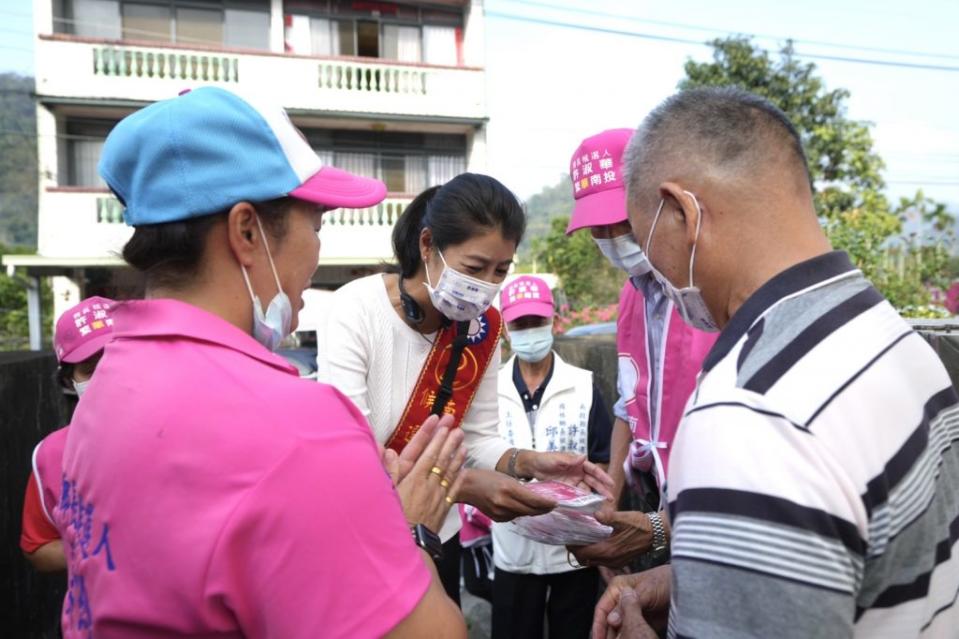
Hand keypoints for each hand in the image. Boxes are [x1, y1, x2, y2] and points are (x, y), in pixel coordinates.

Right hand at [385, 416, 466, 531]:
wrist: (407, 545)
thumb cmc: (392, 519)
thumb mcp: (385, 494)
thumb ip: (388, 472)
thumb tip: (389, 451)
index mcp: (413, 480)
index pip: (427, 454)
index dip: (436, 439)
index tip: (442, 426)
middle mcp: (428, 486)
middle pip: (441, 460)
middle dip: (450, 443)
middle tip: (458, 429)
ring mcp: (437, 497)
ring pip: (450, 473)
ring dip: (458, 457)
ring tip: (464, 444)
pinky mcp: (442, 508)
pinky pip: (454, 490)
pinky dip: (460, 478)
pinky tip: (464, 469)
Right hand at [457, 468, 556, 521]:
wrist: (466, 486)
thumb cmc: (487, 477)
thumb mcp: (506, 477)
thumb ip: (521, 488)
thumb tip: (537, 496)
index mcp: (508, 488)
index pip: (533, 500)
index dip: (547, 503)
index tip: (556, 502)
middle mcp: (505, 502)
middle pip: (531, 510)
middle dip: (544, 509)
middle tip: (553, 506)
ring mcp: (500, 513)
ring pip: (523, 515)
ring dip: (533, 511)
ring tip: (542, 507)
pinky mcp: (497, 519)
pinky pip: (514, 517)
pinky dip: (521, 512)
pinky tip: (524, 508)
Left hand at [522, 451, 613, 498]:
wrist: (532, 467)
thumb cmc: (544, 459)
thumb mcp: (556, 459)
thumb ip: (569, 460)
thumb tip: (584, 457)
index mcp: (578, 463)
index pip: (593, 470)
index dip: (603, 476)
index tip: (611, 484)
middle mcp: (578, 472)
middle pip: (593, 481)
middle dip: (602, 489)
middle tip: (610, 498)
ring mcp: (573, 481)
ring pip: (586, 489)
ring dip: (593, 497)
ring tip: (600, 505)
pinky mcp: (567, 489)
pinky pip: (577, 495)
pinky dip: (582, 500)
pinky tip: (587, 507)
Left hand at [568, 509, 659, 567]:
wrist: (656, 533)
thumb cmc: (639, 524)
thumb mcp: (623, 518)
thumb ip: (607, 517)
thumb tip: (594, 514)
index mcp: (608, 550)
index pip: (582, 553)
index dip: (572, 547)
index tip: (566, 538)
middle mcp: (610, 559)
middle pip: (585, 560)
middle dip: (575, 551)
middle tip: (571, 538)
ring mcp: (615, 562)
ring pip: (592, 561)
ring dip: (584, 552)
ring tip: (581, 539)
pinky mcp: (620, 560)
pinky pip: (601, 560)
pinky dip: (594, 553)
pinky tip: (594, 542)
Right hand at [592, 565, 670, 638]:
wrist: (685, 587)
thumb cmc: (665, 581)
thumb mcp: (647, 591)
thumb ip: (629, 605)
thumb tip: (611, 620)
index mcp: (617, 588)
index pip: (602, 608)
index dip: (598, 625)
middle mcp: (621, 600)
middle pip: (608, 621)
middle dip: (606, 634)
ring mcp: (630, 611)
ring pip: (618, 628)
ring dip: (617, 637)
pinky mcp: (640, 620)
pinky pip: (630, 631)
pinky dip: (627, 637)